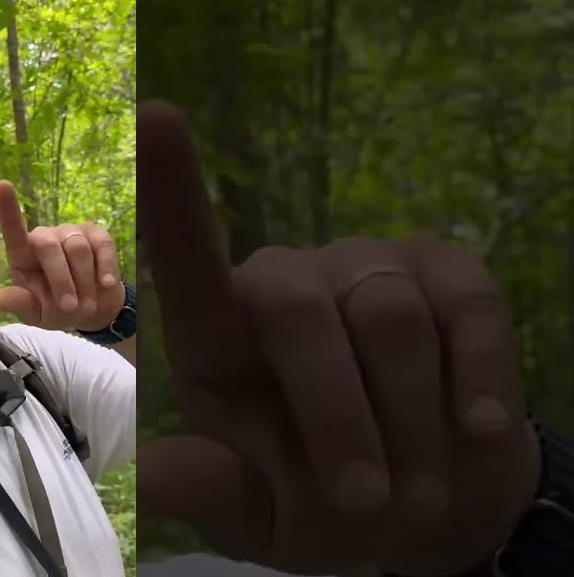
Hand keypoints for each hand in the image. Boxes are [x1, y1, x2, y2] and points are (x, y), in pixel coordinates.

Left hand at [0, 180, 124, 332]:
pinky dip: (105, 268)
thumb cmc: (58, 309)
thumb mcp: (36, 314)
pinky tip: (105, 284)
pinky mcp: (97, 235)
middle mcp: (45, 238)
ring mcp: (71, 234)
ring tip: (85, 303)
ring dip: (83, 280)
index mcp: (23, 255)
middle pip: (48, 244)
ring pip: (77, 248)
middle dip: (60, 279)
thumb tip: (0, 298)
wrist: (93, 310)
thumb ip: (21, 305)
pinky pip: (102, 246)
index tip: (1, 184)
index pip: (13, 230)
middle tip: (69, 307)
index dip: (8, 208)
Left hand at [136, 102, 539, 576]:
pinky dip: (478, 379)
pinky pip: (467, 309)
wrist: (425, 504)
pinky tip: (478, 429)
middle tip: (365, 504)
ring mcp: (365, 270)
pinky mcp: (445, 272)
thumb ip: (203, 484)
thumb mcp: (251, 508)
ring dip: (409, 422)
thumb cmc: (317, 500)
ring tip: (412, 490)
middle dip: (337, 417)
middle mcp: (284, 284)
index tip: (156, 113)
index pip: (188, 260)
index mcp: (218, 336)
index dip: (174, 192)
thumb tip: (143, 483)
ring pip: (389, 319)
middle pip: (300, 311)